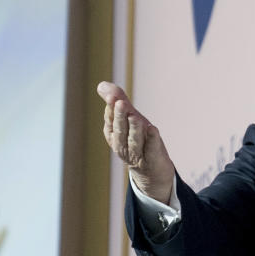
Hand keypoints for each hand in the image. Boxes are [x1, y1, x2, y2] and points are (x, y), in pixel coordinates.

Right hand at [96, 81, 174, 202]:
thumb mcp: (128, 118)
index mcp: (114, 135)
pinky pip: (151, 149)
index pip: (111, 121)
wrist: (152, 170)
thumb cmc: (139, 140)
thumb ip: (117, 101)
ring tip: (135, 116)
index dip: (112, 109)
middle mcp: (122, 145)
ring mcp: (137, 154)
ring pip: (134, 140)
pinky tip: (153, 129)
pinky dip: (152, 140)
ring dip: (134, 128)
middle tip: (120, 103)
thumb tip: (101, 85)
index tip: (112, 96)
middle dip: (120, 117)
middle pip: (120, 130)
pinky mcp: (153, 159)